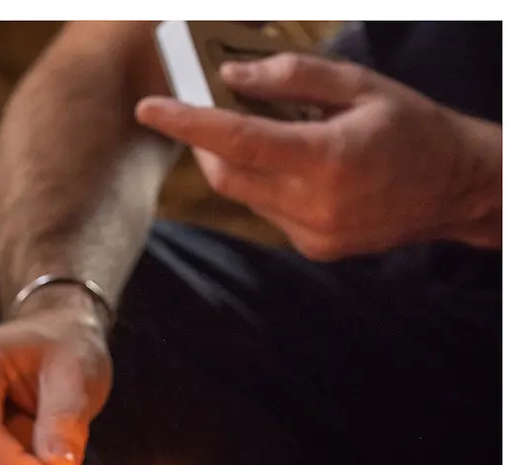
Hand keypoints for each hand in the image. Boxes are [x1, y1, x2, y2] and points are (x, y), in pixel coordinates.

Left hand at [135, 53, 501, 259]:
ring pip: (245, 196)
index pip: (238, 141)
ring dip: (235, 163)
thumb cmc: (411, 127)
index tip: (150, 107)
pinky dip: (264, 184)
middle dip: (203, 143)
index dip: (188, 123)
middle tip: (194, 112)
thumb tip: (231, 78)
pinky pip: (268, 211)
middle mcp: (314, 205)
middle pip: (227, 175)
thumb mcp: (360, 84)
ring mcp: (311, 234)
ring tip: (252, 131)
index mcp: (327, 159)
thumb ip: (293, 77)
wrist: (454, 188)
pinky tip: (289, 165)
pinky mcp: (312, 248)